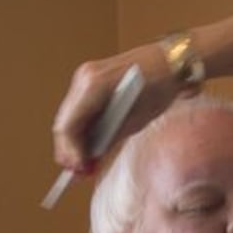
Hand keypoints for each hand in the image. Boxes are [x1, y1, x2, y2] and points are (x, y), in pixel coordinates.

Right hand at [49, 43, 184, 174]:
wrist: (170, 60)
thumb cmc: (159, 87)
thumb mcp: (136, 121)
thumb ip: (109, 140)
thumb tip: (90, 160)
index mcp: (94, 86)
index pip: (68, 127)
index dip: (70, 153)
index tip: (79, 171)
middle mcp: (83, 78)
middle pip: (63, 123)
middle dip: (68, 150)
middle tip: (79, 172)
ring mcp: (84, 76)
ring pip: (67, 118)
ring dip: (73, 141)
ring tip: (85, 163)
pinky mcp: (88, 79)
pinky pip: (77, 110)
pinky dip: (80, 129)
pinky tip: (88, 145)